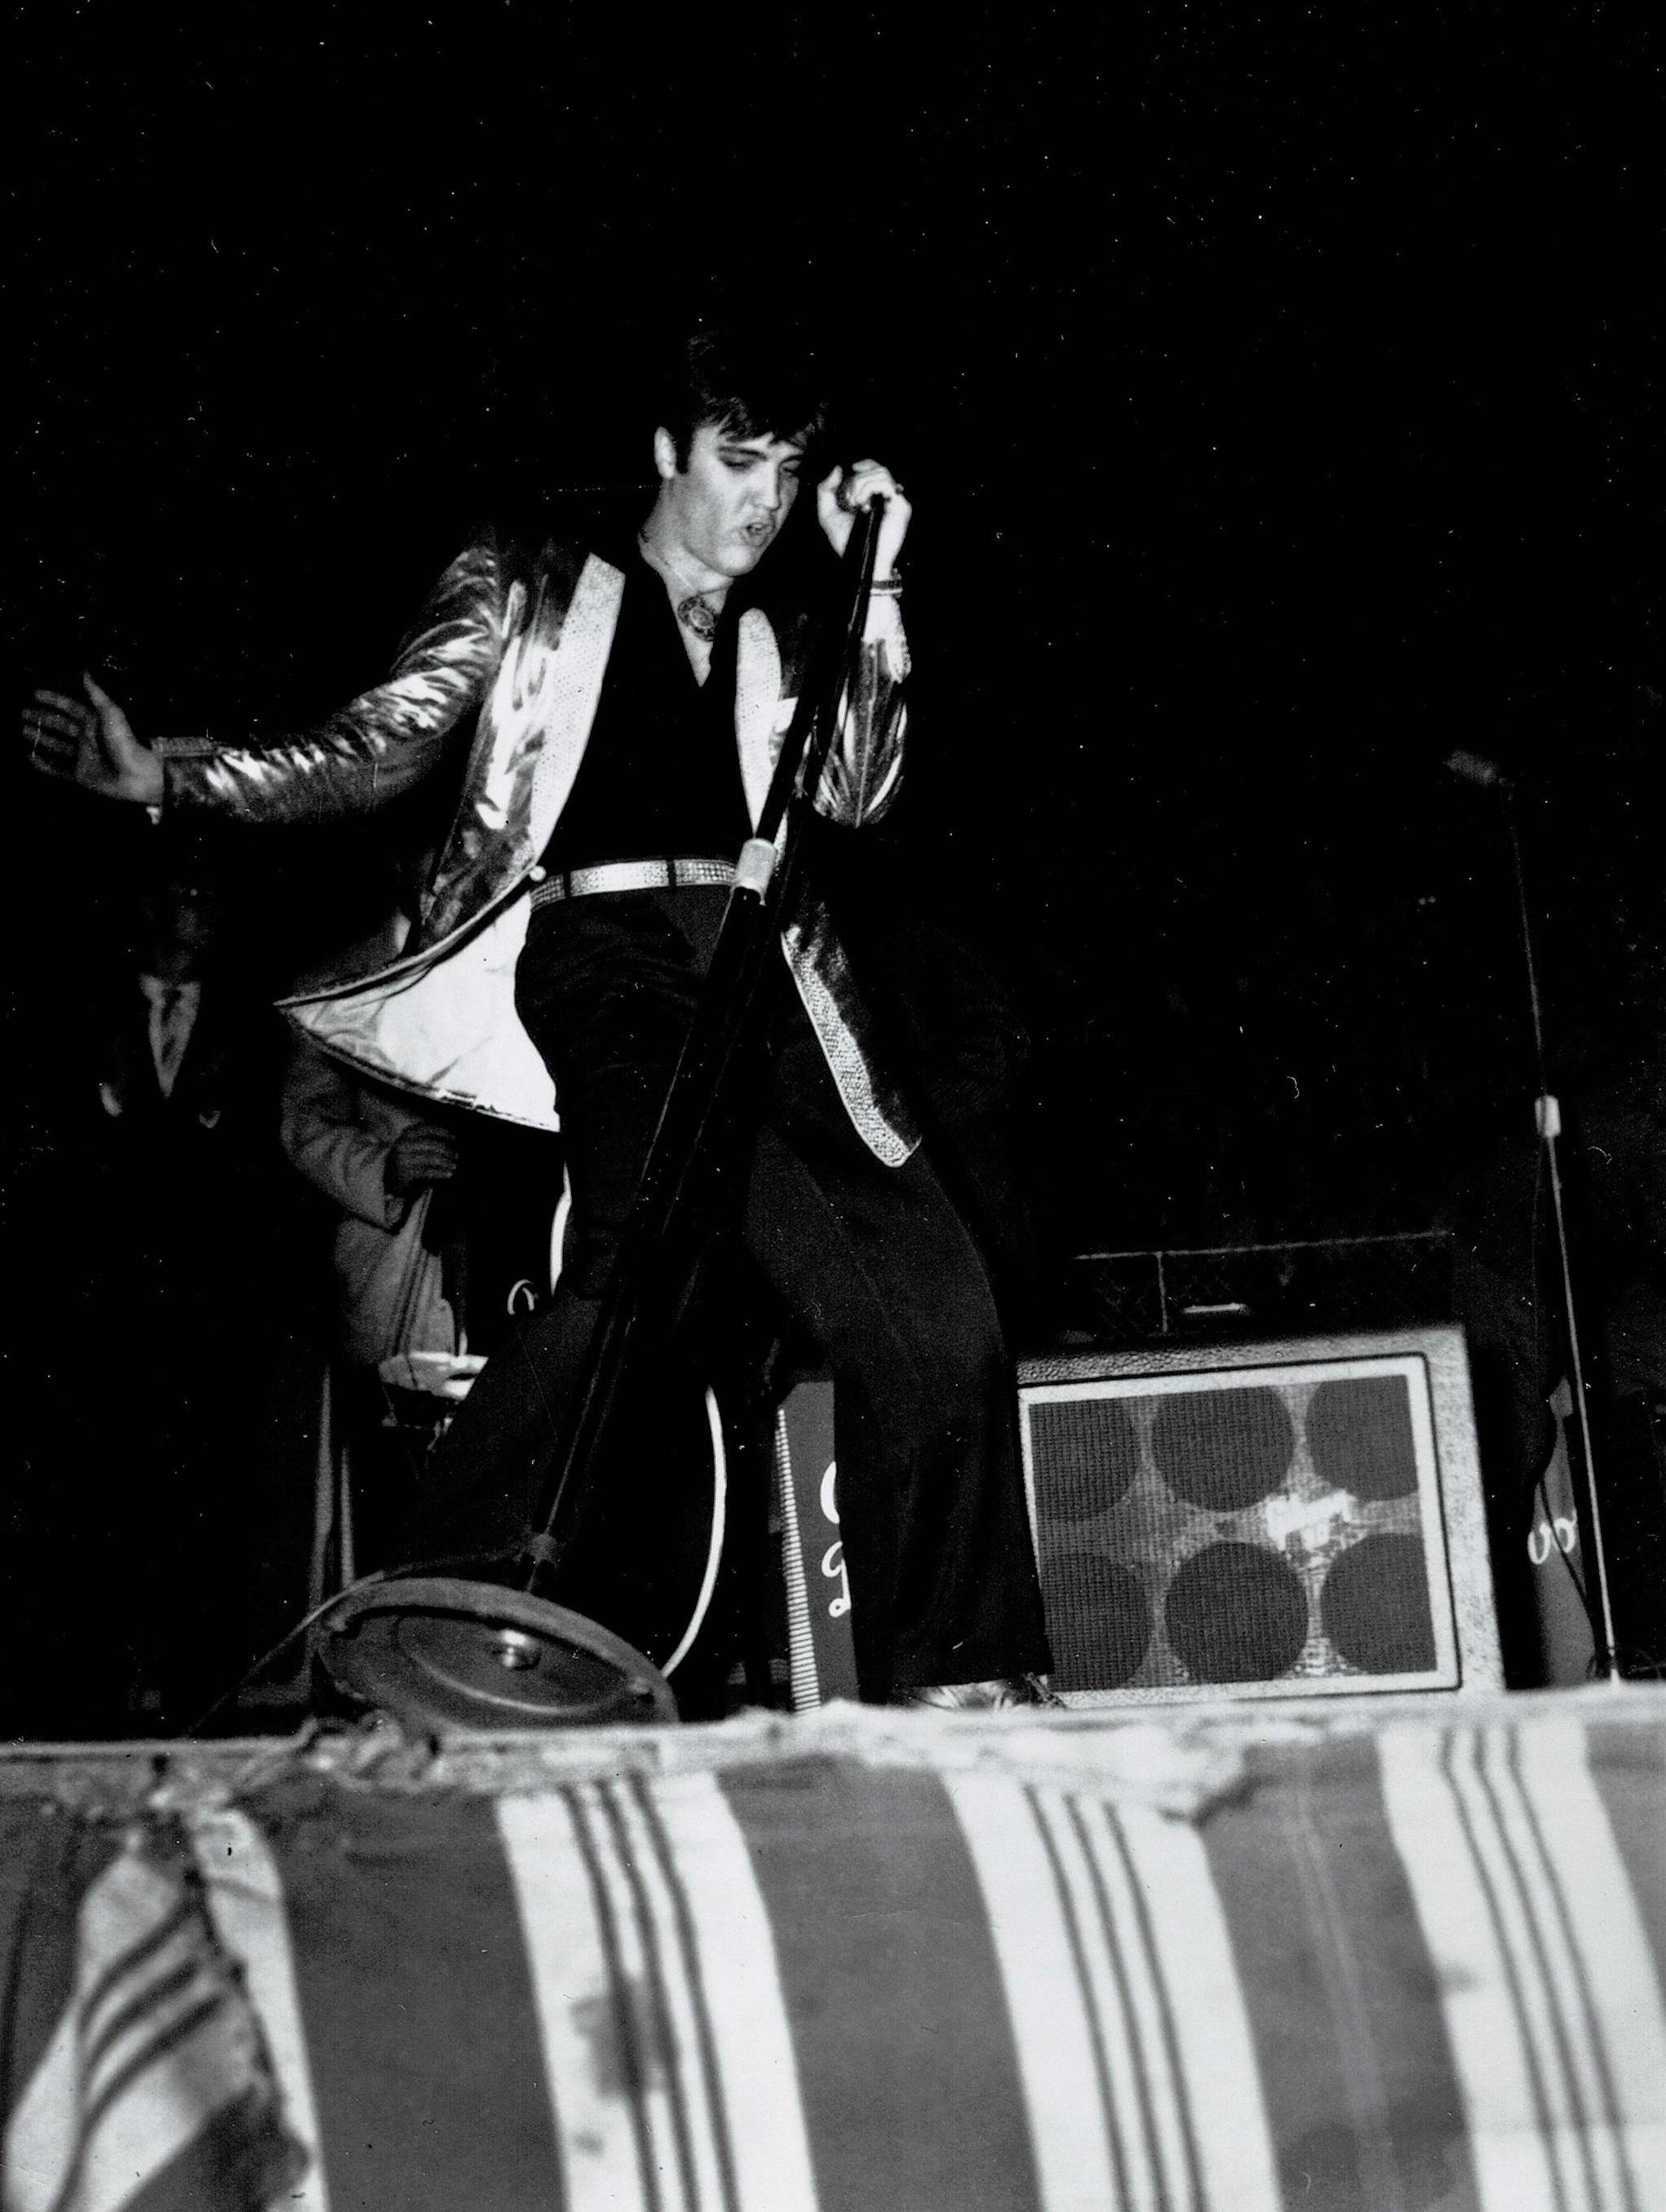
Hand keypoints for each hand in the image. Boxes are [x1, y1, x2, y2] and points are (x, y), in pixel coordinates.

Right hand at [23, 673, 163, 805]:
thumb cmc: (126, 742)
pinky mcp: (80, 775)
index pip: (69, 707)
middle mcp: (86, 737)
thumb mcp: (111, 714)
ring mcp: (83, 756)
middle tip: (22, 713)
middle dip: (42, 718)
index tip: (36, 694)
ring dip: (41, 737)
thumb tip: (84, 671)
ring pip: (57, 745)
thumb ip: (97, 694)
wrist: (137, 776)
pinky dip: (44, 764)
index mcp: (93, 721)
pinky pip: (58, 769)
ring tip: (22, 730)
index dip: (54, 700)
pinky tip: (31, 757)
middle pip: (60, 725)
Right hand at [386, 1123, 460, 1197]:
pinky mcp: (406, 1174)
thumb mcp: (410, 1146)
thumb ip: (424, 1140)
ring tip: (454, 1165)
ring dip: (446, 1162)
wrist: (387, 1180)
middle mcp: (403, 1145)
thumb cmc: (404, 1161)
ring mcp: (404, 1159)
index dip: (442, 1132)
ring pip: (432, 1158)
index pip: (426, 1129)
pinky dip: (441, 1172)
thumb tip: (450, 1137)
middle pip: (432, 1144)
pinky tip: (448, 1174)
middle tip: (456, 1155)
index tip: (453, 1137)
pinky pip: (428, 1172)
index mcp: (405, 1135)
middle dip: (447, 1150)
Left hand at [817, 459, 910, 577]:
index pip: (873, 467)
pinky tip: (863, 505)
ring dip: (861, 484)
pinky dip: (870, 488)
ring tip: (856, 503)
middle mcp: (885, 496)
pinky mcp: (901, 506)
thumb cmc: (846, 542)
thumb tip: (837, 468)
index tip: (848, 471)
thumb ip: (826, 490)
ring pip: (880, 472)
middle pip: (875, 468)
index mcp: (872, 496)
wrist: (859, 562)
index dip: (861, 465)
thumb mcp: (828, 513)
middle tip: (849, 500)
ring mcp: (894, 501)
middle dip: (855, 480)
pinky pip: (886, 483)